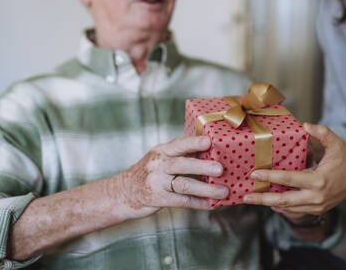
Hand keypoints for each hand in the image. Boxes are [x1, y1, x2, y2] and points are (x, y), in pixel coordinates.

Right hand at [114, 136, 228, 217]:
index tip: (209, 141)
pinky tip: (211, 204)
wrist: (122, 192)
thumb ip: (179, 154)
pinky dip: (198, 203)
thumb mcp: (159, 157)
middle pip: (183, 164)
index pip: (179, 144)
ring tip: (223, 191)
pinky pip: (182, 201)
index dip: (194, 142)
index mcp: (161, 151)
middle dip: (203, 166)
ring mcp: (157, 183)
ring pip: (185, 185)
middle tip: (221, 169)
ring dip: (206, 189)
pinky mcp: (158, 199)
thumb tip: (211, 151)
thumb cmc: (149, 172)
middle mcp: (158, 165)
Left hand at [243, 123, 345, 214]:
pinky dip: (282, 208)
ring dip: (270, 204)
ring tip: (253, 199)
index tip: (254, 173)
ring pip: (288, 209)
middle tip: (245, 196)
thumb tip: (305, 125)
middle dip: (263, 199)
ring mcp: (316, 206)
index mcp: (319, 180)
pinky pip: (295, 211)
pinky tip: (270, 203)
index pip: (289, 179)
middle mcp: (316, 196)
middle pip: (284, 201)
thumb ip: (322, 132)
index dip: (270, 176)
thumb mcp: (337, 143)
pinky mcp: (317, 210)